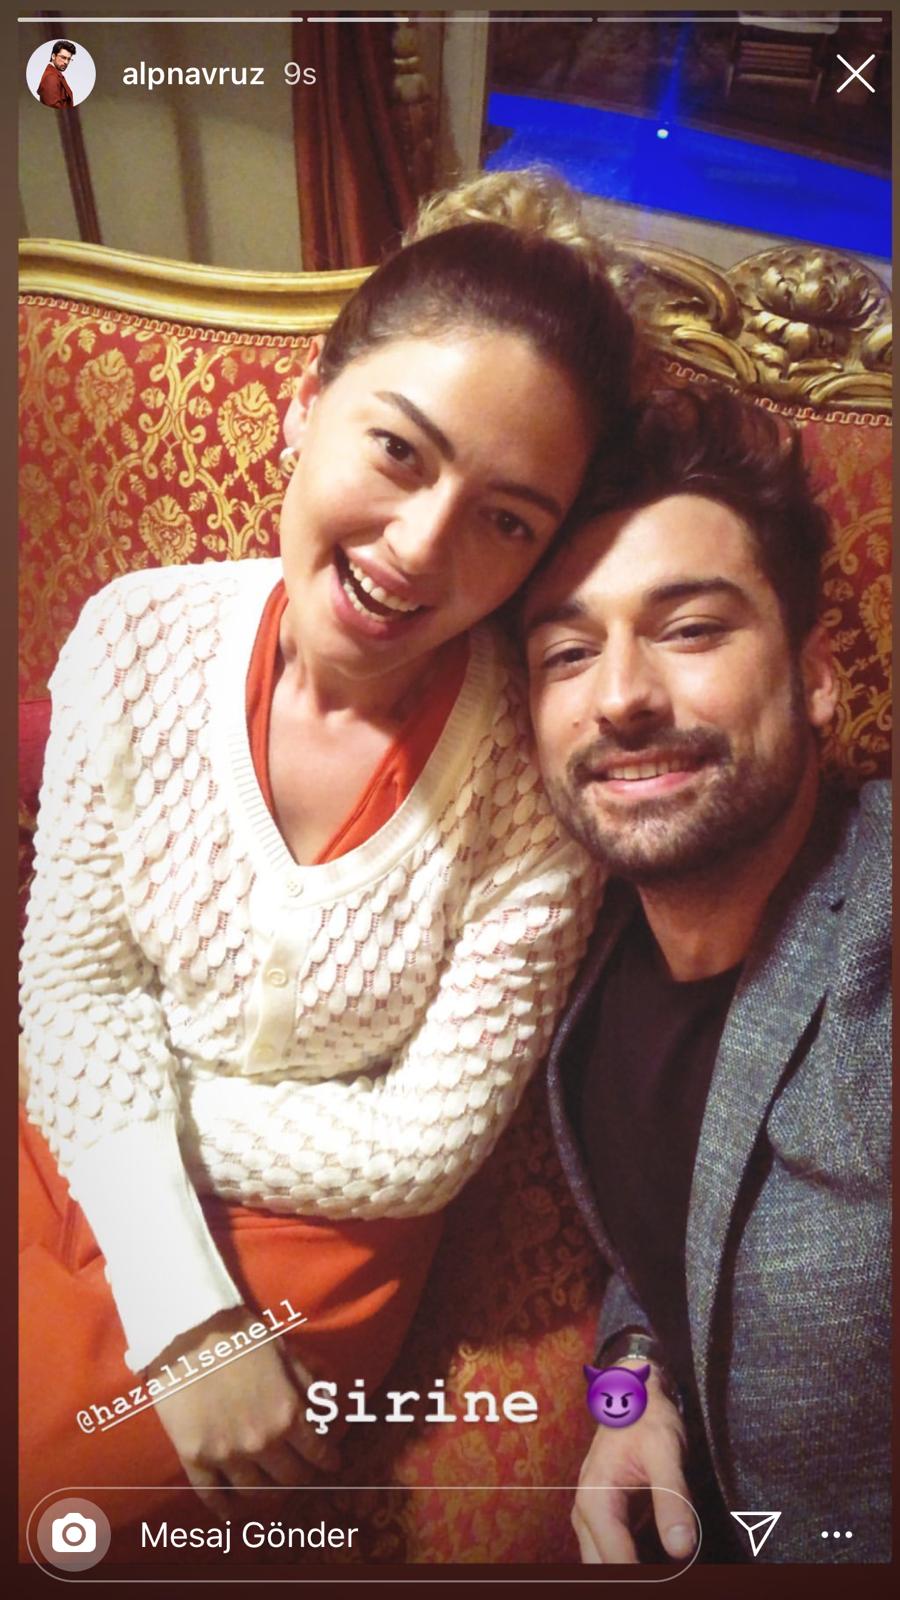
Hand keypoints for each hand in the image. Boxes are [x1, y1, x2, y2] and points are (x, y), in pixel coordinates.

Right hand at [147, 1306, 339, 1519]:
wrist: (188, 1332)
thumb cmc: (241, 1335)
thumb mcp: (287, 1352)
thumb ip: (311, 1381)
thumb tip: (333, 1403)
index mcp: (288, 1414)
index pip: (317, 1453)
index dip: (328, 1460)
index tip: (332, 1463)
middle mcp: (262, 1441)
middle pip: (291, 1478)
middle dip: (303, 1477)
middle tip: (303, 1473)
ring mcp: (227, 1454)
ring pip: (256, 1491)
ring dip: (269, 1492)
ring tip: (272, 1487)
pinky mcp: (195, 1457)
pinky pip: (212, 1495)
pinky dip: (225, 1509)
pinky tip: (233, 1512)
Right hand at [572, 1361, 695, 1563]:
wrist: (633, 1398)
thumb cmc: (647, 1419)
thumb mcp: (665, 1451)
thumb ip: (673, 1499)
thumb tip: (682, 1550)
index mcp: (595, 1500)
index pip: (615, 1561)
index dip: (642, 1578)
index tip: (669, 1579)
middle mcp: (586, 1515)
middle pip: (601, 1571)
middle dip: (631, 1578)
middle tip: (668, 1577)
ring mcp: (594, 1521)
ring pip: (605, 1566)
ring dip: (632, 1573)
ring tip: (667, 1571)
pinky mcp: (608, 1523)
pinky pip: (616, 1556)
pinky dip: (635, 1564)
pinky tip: (663, 1564)